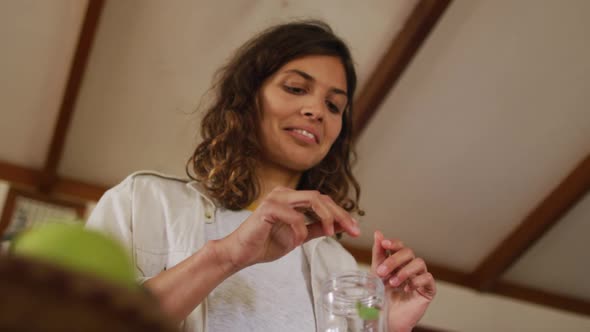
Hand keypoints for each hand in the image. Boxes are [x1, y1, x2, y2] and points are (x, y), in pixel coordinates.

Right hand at [222, 187, 360, 269]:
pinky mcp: (268, 208)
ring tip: (332, 233)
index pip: (322, 200)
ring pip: (312, 199)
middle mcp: (284, 193)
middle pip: (321, 197)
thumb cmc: (264, 243)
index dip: (341, 213)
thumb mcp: (298, 236)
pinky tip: (299, 241)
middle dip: (340, 213)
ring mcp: (276, 198)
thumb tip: (337, 226)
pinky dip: (301, 230)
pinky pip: (295, 216)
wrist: (240, 253)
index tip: (355, 229)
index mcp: (291, 198)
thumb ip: (315, 228)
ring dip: (326, 217)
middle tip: (353, 230)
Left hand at [371, 231, 435, 331]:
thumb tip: (378, 233)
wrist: (387, 319)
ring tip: (393, 283)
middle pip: (408, 252)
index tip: (384, 244)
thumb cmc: (382, 297)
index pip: (400, 246)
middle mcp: (410, 267)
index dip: (393, 243)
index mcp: (398, 262)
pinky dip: (416, 281)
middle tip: (382, 272)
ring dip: (404, 271)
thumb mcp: (376, 273)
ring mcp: (420, 277)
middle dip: (394, 260)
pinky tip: (406, 289)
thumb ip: (379, 254)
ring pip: (419, 263)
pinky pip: (428, 278)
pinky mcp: (428, 290)